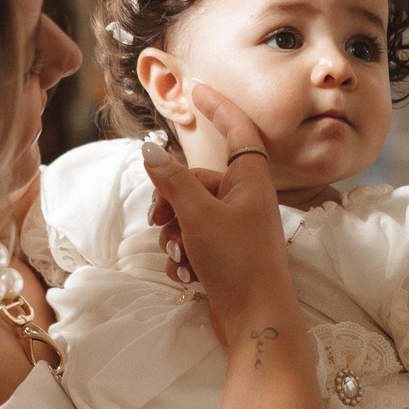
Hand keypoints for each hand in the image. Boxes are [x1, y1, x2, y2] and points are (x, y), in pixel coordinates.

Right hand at [143, 86, 297, 344]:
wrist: (257, 321)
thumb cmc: (239, 264)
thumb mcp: (198, 216)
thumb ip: (172, 180)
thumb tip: (150, 149)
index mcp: (252, 181)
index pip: (236, 130)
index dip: (218, 107)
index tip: (198, 87)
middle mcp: (247, 200)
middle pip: (197, 180)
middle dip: (171, 199)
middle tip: (159, 222)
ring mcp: (237, 228)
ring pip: (189, 212)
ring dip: (173, 232)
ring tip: (178, 253)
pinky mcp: (226, 254)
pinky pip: (193, 239)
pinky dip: (182, 253)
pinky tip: (185, 274)